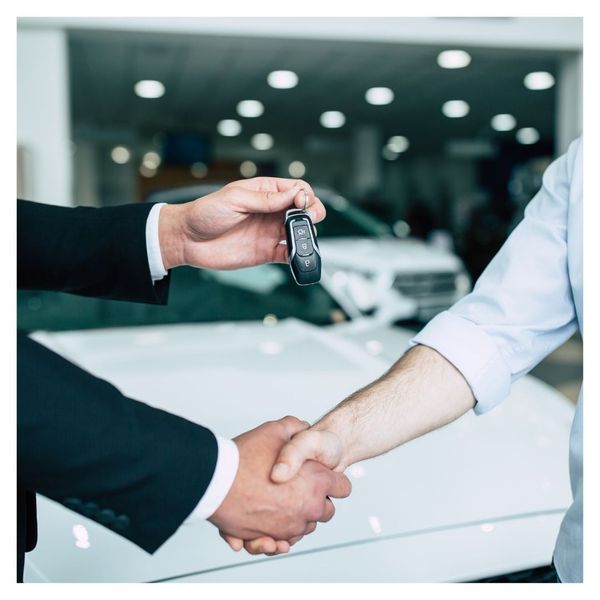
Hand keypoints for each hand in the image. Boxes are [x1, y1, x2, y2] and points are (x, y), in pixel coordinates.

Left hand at [158, 177, 324, 269]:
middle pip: (304, 210)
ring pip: (300, 232)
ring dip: (306, 235)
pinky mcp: (266, 252)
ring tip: (301, 238)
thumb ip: (267, 199)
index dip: (305, 195)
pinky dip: (297, 256)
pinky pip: (288, 254)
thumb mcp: (236, 198)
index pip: (297, 188)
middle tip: (309, 220)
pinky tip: (295, 255)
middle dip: (313, 213)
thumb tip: (295, 194)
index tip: (302, 203)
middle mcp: (271, 212)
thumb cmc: (205, 213)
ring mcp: (270, 232)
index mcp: (265, 192)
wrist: (187, 240)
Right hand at [208, 417, 350, 553]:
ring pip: (306, 527)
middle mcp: (309, 507)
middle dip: (316, 500)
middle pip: (327, 511)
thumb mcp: (274, 430)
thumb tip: (303, 427)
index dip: (333, 479)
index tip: (321, 476)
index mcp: (317, 480)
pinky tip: (272, 521)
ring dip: (298, 516)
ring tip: (281, 501)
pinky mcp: (273, 537)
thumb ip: (295, 427)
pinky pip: (285, 541)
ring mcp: (292, 525)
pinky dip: (281, 534)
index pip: (343, 487)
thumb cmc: (244, 457)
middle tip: (299, 487)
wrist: (216, 482)